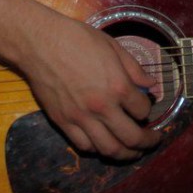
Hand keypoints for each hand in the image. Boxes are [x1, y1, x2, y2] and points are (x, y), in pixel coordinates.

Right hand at [17, 12, 162, 159]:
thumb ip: (134, 69)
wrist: (40, 43)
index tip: (146, 106)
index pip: (143, 109)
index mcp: (118, 86)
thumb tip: (152, 86)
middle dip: (147, 142)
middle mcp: (102, 107)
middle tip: (153, 140)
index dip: (148, 109)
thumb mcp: (113, 47)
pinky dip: (98, 149)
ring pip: (109, 149)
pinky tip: (104, 144)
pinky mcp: (62, 122)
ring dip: (126, 154)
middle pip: (131, 137)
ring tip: (133, 152)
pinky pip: (84, 146)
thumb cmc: (78, 39)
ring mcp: (81, 118)